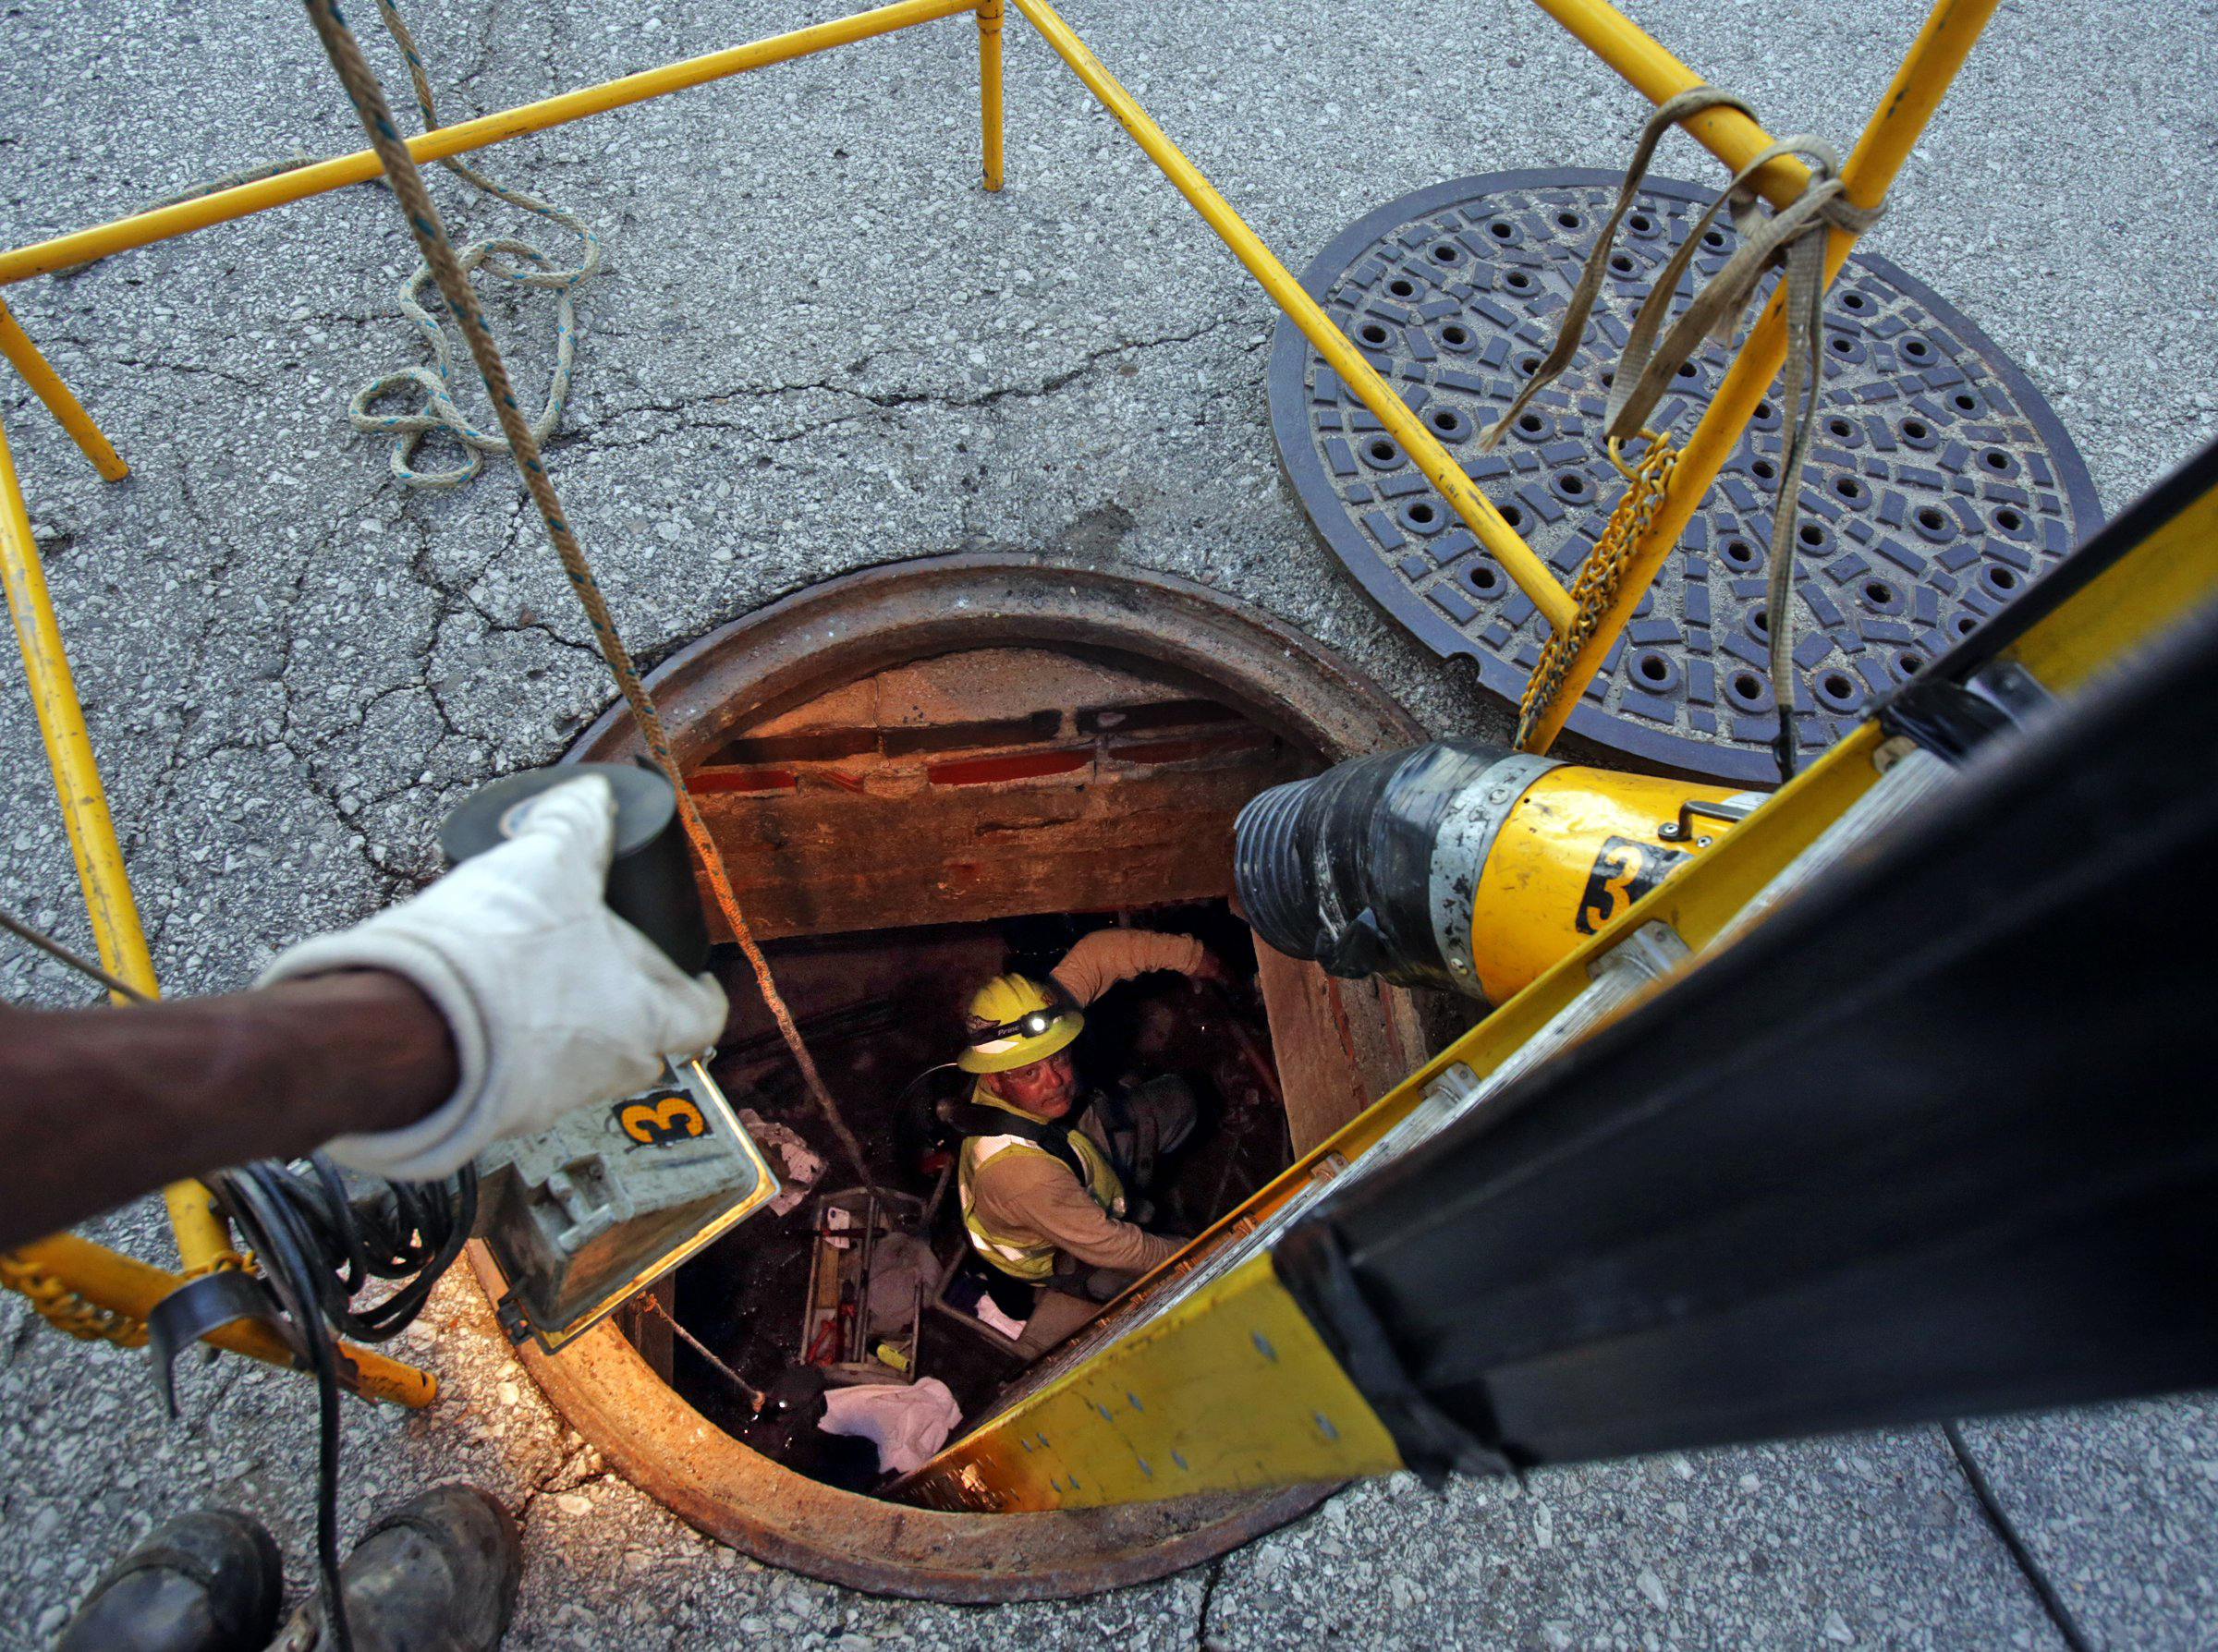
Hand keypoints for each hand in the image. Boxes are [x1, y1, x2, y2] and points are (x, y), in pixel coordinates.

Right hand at [259, 774, 727, 1179]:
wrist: (403, 1025)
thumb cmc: (496, 957)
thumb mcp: (548, 862)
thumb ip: (578, 822)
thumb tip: (591, 794)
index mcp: (644, 1017)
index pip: (703, 1016)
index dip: (702, 989)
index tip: (694, 971)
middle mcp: (607, 1068)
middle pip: (642, 1038)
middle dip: (627, 999)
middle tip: (605, 958)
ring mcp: (549, 1097)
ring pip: (578, 1058)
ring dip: (564, 1017)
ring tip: (535, 971)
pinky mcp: (491, 1108)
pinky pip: (516, 1074)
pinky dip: (510, 1040)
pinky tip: (484, 1002)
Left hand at [1187, 950, 1228, 986]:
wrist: (1188, 953)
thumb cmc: (1191, 967)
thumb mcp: (1193, 977)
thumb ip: (1197, 984)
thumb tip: (1198, 992)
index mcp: (1213, 971)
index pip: (1220, 978)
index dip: (1223, 981)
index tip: (1227, 983)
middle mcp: (1215, 962)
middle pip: (1215, 967)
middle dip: (1211, 968)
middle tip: (1205, 970)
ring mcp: (1212, 954)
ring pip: (1212, 959)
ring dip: (1208, 961)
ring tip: (1200, 962)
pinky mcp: (1208, 948)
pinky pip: (1209, 953)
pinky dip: (1205, 955)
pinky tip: (1199, 956)